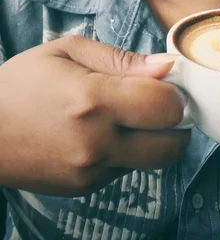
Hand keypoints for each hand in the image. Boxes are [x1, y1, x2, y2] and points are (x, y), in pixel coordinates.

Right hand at [0, 36, 189, 195]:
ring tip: (130, 116)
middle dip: (176, 121)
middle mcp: (96, 143)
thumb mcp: (67, 51)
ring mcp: (92, 171)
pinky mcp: (86, 188)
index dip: (174, 91)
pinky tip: (106, 133)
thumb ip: (121, 59)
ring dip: (156, 138)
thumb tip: (166, 66)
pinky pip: (128, 169)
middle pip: (172, 145)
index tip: (164, 82)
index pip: (166, 106)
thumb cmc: (23, 83)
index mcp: (92, 101)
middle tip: (159, 102)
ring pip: (154, 161)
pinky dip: (130, 151)